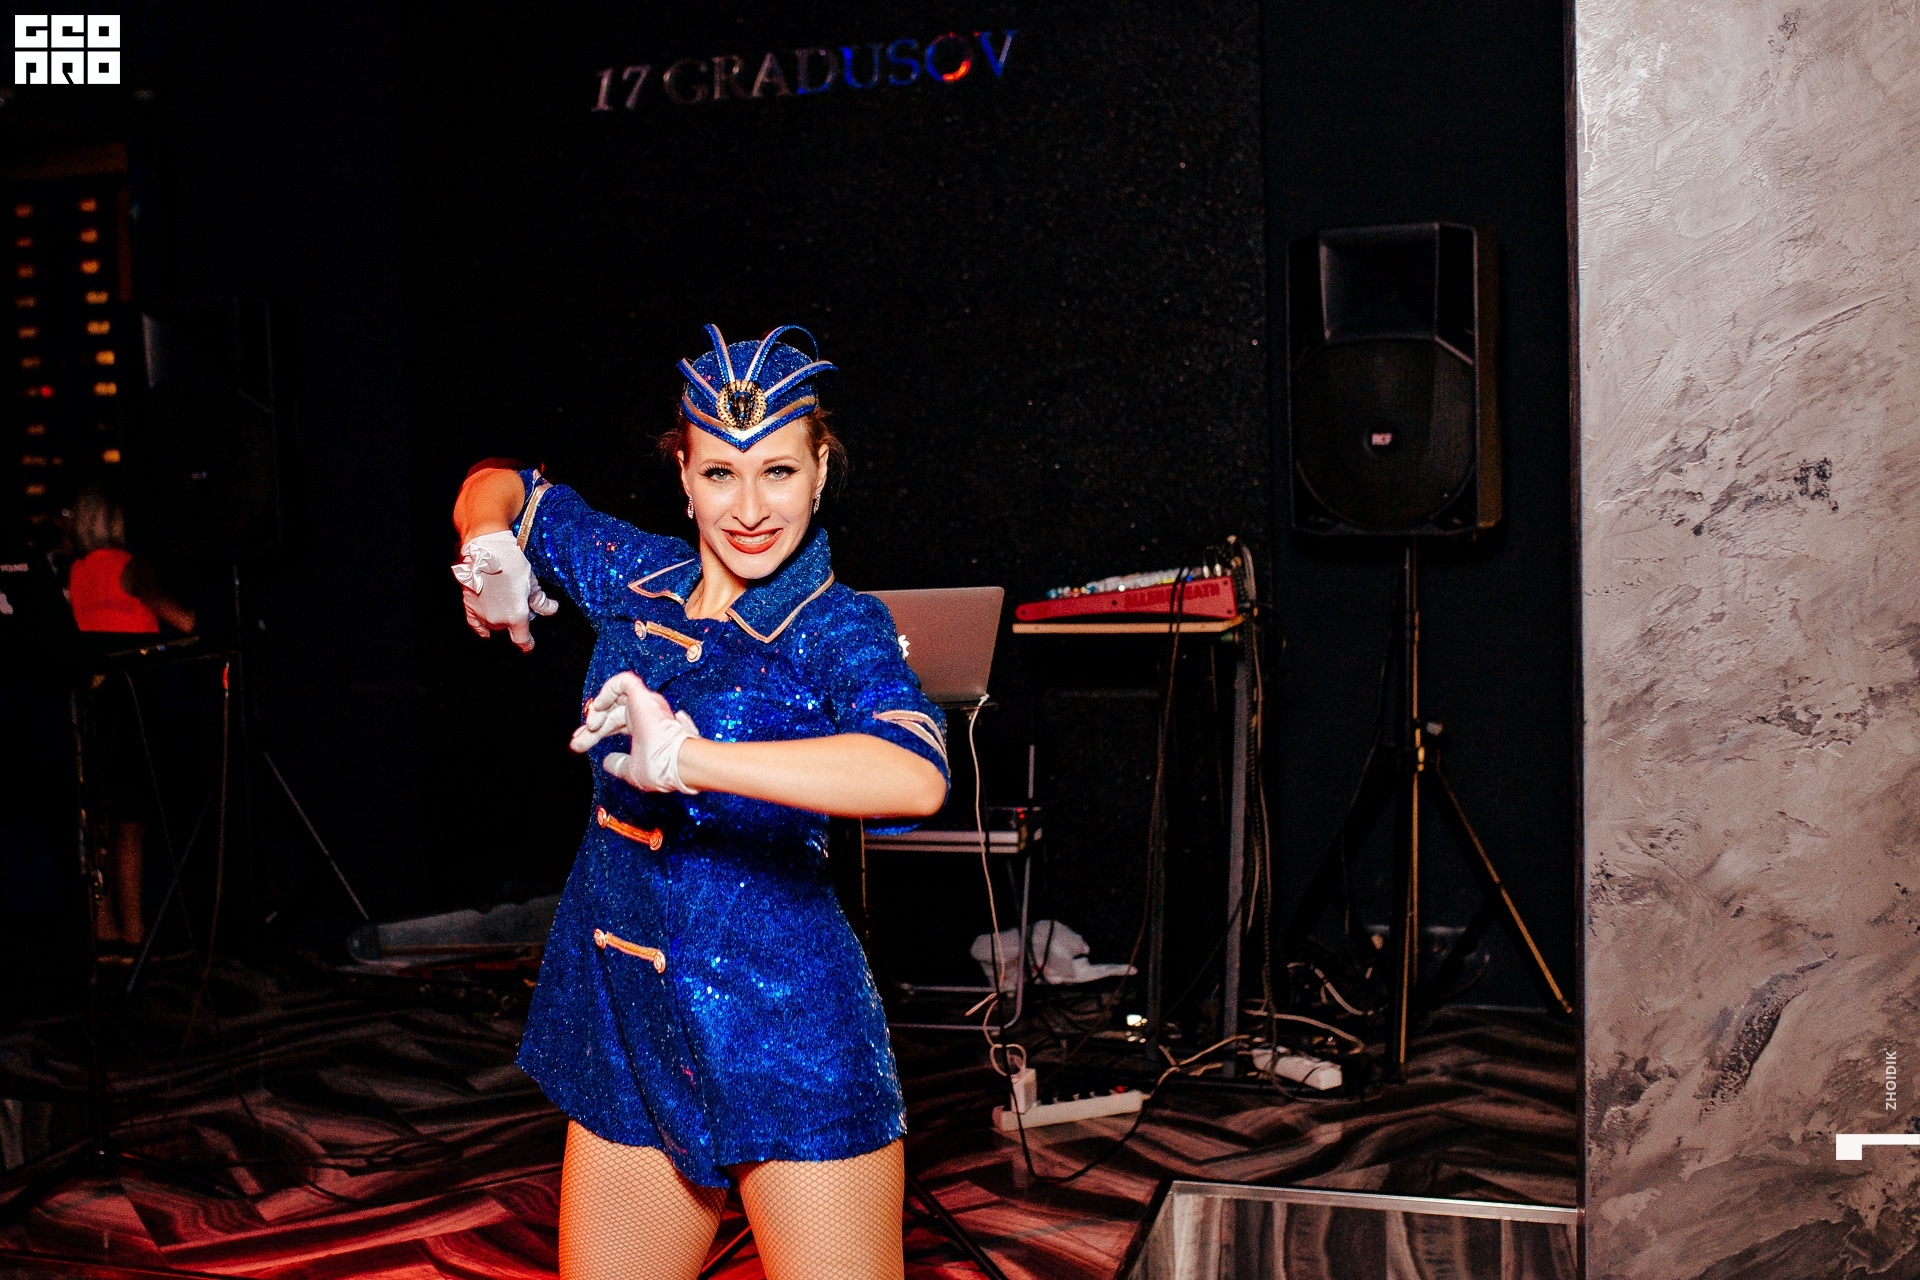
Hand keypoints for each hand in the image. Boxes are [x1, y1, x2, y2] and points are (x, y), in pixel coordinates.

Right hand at [452, 531, 557, 651]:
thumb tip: (551, 610)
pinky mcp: (469, 607)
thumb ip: (541, 601)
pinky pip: (476, 625)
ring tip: (504, 601)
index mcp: (516, 616)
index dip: (527, 644)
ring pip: (494, 626)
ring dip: (500, 620)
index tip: (529, 645)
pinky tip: (485, 630)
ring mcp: (482, 615)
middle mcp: (499, 620)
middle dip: (514, 621)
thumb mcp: (532, 583)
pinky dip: (482, 627)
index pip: (522, 640)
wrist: (487, 551)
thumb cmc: (512, 565)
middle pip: (508, 629)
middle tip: (518, 604)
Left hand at [569, 671, 701, 793]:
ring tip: (590, 727)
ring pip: (615, 696)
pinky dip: (607, 692)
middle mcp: (646, 713)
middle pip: (611, 714)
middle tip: (576, 741)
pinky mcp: (642, 696)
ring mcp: (645, 703)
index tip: (579, 745)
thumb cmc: (661, 769)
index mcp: (645, 728)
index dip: (595, 734)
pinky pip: (623, 682)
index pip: (615, 724)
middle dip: (591, 728)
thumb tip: (606, 761)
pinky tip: (599, 708)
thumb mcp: (633, 770)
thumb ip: (619, 764)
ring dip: (598, 710)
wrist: (676, 763)